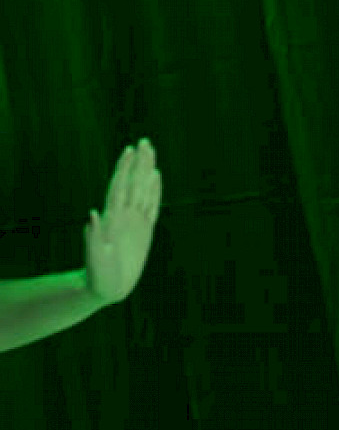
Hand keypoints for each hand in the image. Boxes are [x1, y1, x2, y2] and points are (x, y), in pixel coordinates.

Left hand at [84, 139, 162, 304]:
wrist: (106, 287)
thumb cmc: (98, 274)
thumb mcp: (94, 258)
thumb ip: (92, 237)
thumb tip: (91, 214)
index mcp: (112, 219)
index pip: (119, 188)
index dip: (124, 170)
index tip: (129, 151)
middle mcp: (122, 215)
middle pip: (132, 184)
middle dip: (138, 164)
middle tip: (145, 142)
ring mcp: (133, 221)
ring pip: (142, 191)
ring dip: (146, 171)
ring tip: (151, 151)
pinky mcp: (143, 230)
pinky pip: (151, 207)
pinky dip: (154, 191)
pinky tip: (156, 178)